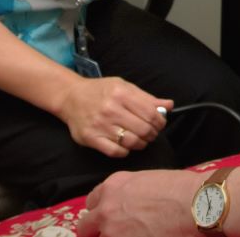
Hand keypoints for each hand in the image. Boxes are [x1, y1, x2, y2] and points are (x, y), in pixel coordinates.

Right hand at [56, 76, 172, 157]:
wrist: (71, 97)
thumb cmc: (101, 91)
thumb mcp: (124, 87)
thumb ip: (147, 97)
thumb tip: (169, 105)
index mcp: (121, 94)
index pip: (151, 113)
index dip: (160, 122)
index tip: (159, 124)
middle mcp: (111, 109)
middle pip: (143, 129)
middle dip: (152, 134)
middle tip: (150, 134)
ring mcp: (100, 125)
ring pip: (131, 142)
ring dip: (141, 144)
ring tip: (140, 140)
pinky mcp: (91, 138)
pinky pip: (115, 152)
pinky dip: (125, 151)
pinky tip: (125, 145)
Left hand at [77, 169, 202, 236]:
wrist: (195, 204)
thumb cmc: (181, 189)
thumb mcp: (148, 180)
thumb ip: (130, 193)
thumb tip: (131, 206)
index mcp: (114, 186)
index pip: (92, 202)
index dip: (99, 211)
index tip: (104, 218)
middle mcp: (107, 208)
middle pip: (86, 226)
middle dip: (92, 231)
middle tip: (104, 234)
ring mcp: (113, 231)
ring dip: (111, 236)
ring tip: (131, 234)